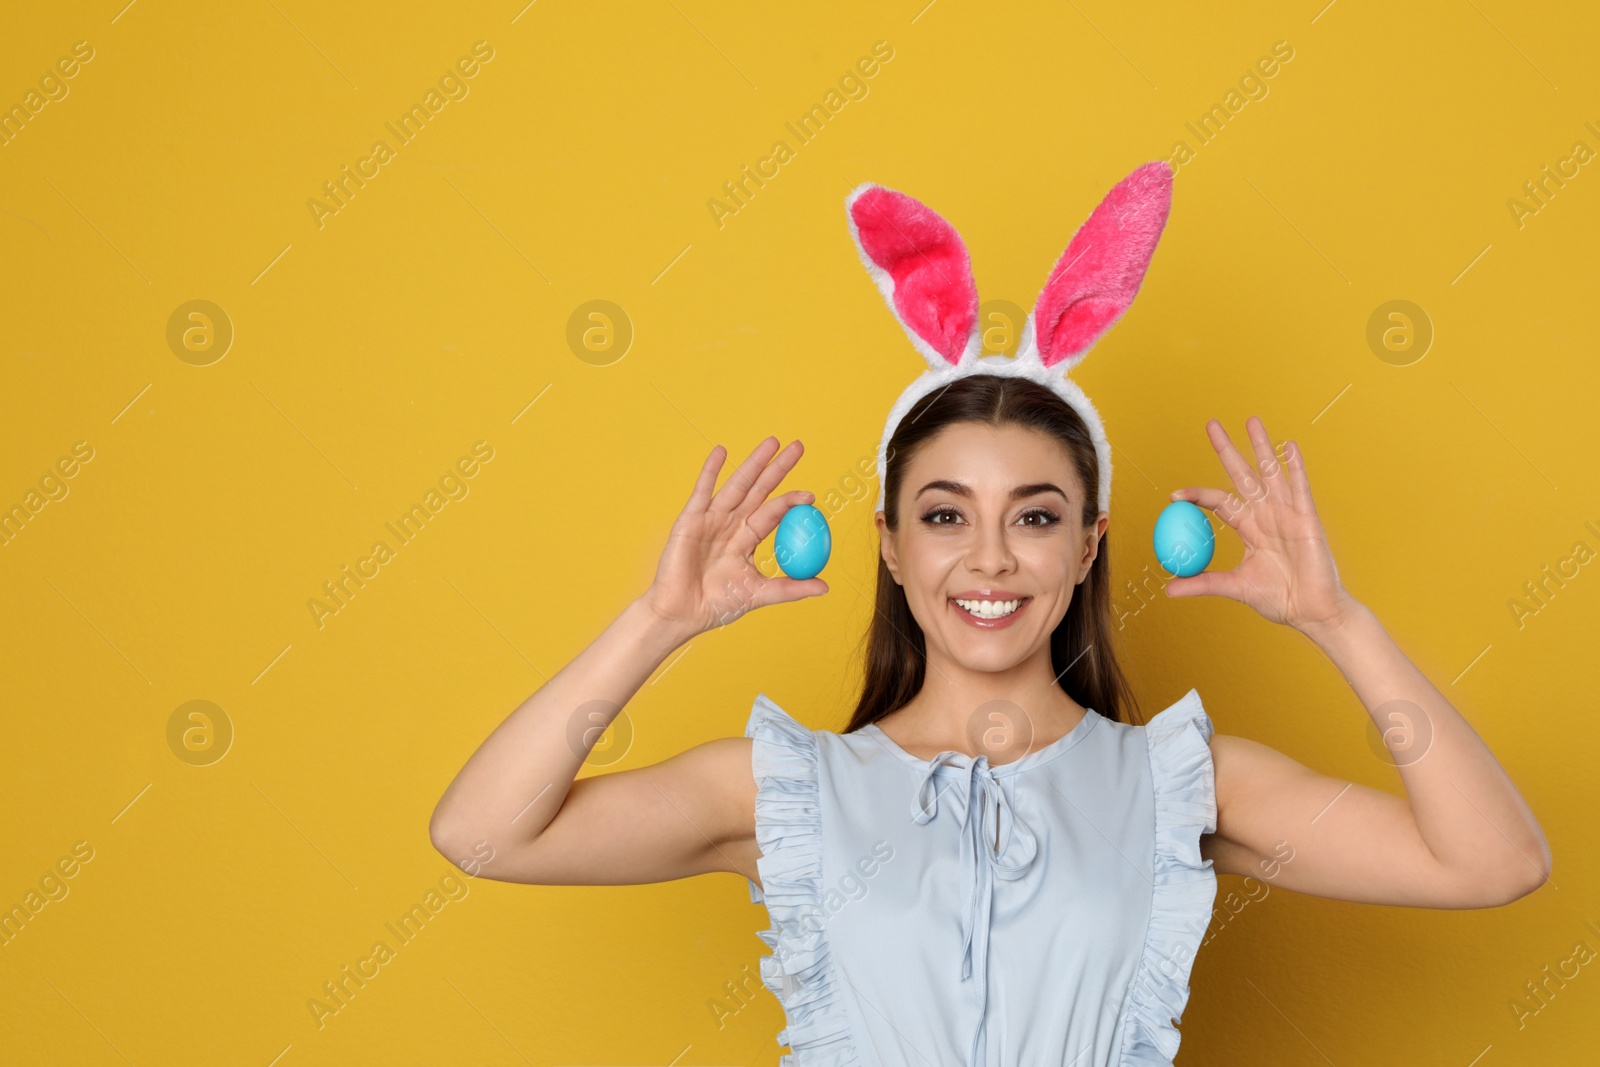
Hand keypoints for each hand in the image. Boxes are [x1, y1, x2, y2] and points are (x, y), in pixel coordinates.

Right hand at [641, 437, 827, 638]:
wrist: (682, 612)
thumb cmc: (716, 605)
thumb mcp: (759, 594)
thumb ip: (791, 588)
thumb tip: (825, 588)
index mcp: (747, 539)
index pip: (773, 513)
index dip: (791, 501)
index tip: (811, 496)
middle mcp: (731, 524)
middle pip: (759, 490)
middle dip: (778, 468)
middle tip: (797, 446)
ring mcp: (711, 519)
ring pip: (737, 485)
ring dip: (754, 463)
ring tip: (771, 442)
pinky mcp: (691, 519)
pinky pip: (703, 491)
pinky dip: (711, 470)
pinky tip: (722, 451)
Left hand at [1166, 417, 1354, 634]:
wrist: (1311, 610)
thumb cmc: (1278, 598)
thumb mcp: (1235, 587)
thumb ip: (1204, 583)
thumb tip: (1169, 589)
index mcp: (1248, 528)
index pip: (1219, 501)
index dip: (1198, 495)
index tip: (1174, 495)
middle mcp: (1266, 514)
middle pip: (1242, 474)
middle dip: (1227, 449)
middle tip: (1211, 424)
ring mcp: (1287, 513)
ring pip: (1271, 472)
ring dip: (1261, 446)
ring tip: (1251, 420)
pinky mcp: (1307, 518)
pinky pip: (1300, 487)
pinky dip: (1295, 466)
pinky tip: (1289, 446)